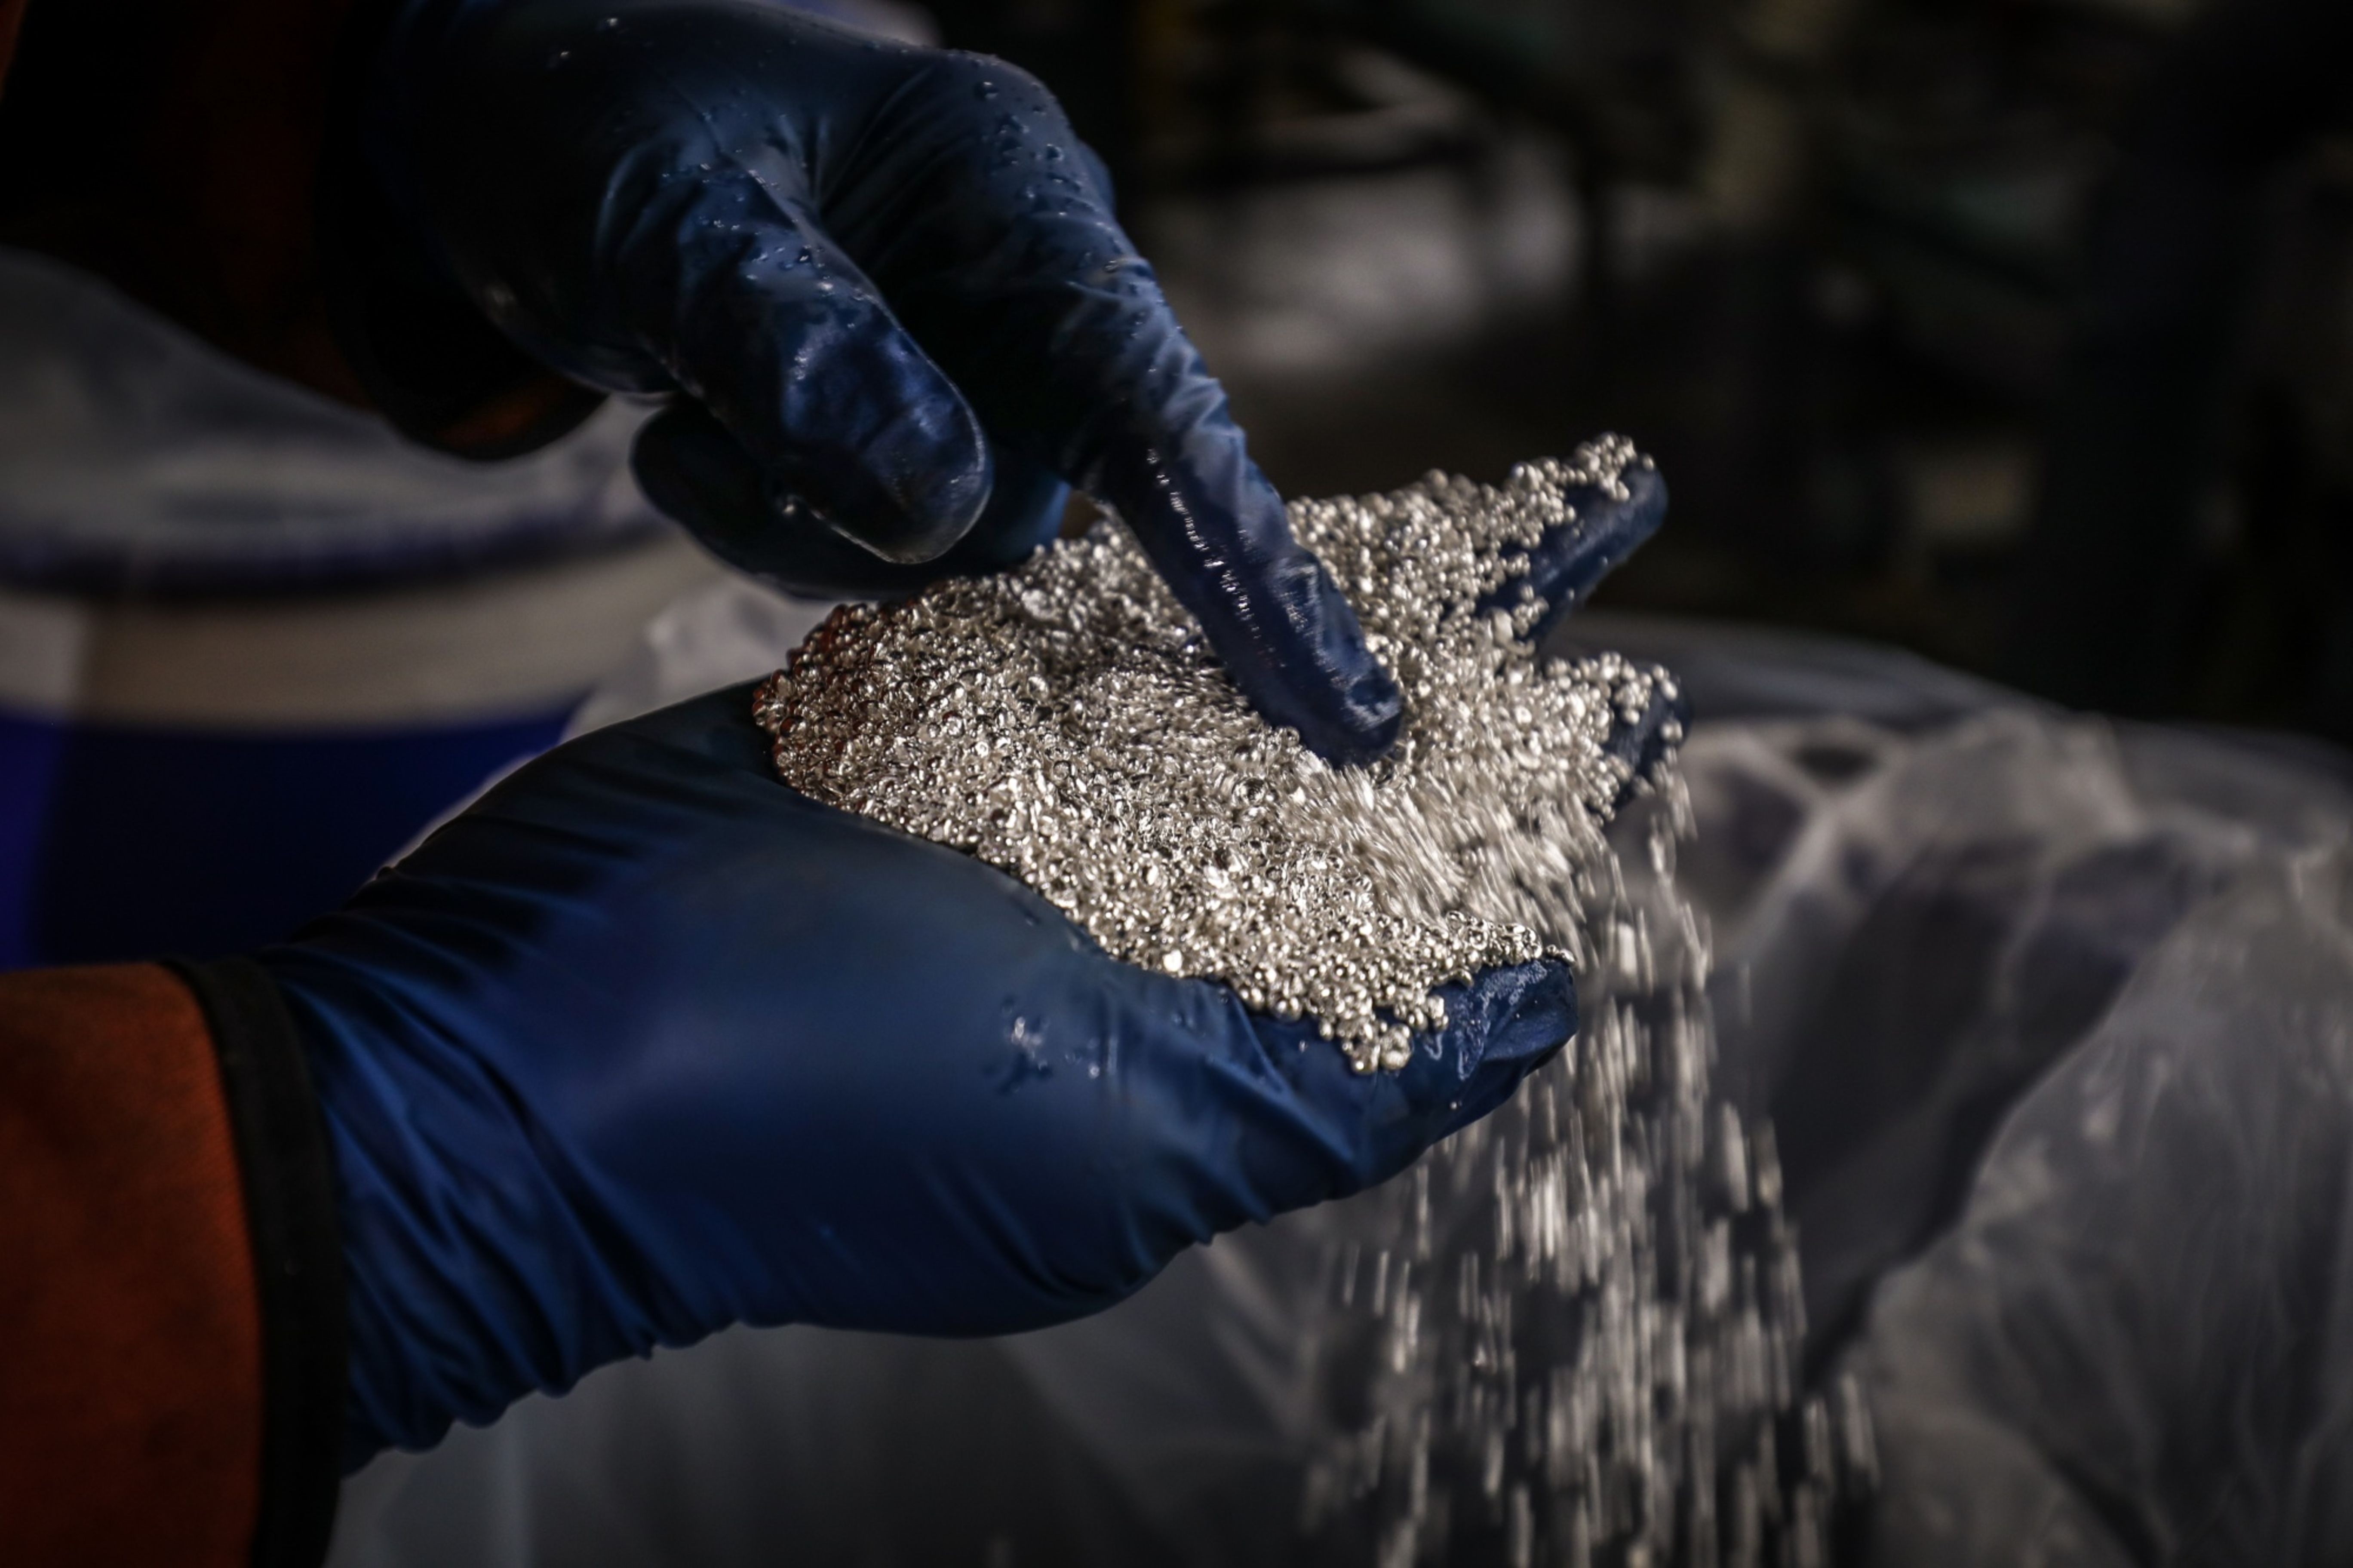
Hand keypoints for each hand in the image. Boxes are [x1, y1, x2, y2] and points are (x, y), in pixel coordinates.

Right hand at [256, 469, 1673, 1467]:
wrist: (542, 1042)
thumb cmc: (829, 1123)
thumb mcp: (1125, 1151)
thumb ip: (1336, 1092)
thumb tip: (1537, 1020)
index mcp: (1205, 1014)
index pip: (1415, 899)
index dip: (1529, 801)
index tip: (1628, 705)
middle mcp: (1135, 898)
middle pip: (1346, 748)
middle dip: (1471, 647)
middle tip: (1598, 520)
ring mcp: (1031, 790)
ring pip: (1225, 658)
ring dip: (1353, 570)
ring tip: (1483, 488)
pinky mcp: (926, 698)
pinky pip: (1075, 604)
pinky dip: (1171, 548)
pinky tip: (1280, 481)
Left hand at [362, 0, 1402, 759]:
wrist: (493, 125)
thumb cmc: (582, 129)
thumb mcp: (662, 219)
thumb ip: (795, 353)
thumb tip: (945, 512)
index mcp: (1008, 193)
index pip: (1159, 406)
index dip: (1251, 570)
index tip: (1341, 718)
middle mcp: (1017, 293)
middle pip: (1049, 502)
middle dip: (920, 538)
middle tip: (765, 473)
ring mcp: (962, 370)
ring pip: (945, 551)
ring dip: (804, 530)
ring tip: (684, 421)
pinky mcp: (897, 431)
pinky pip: (871, 551)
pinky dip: (767, 525)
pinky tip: (682, 432)